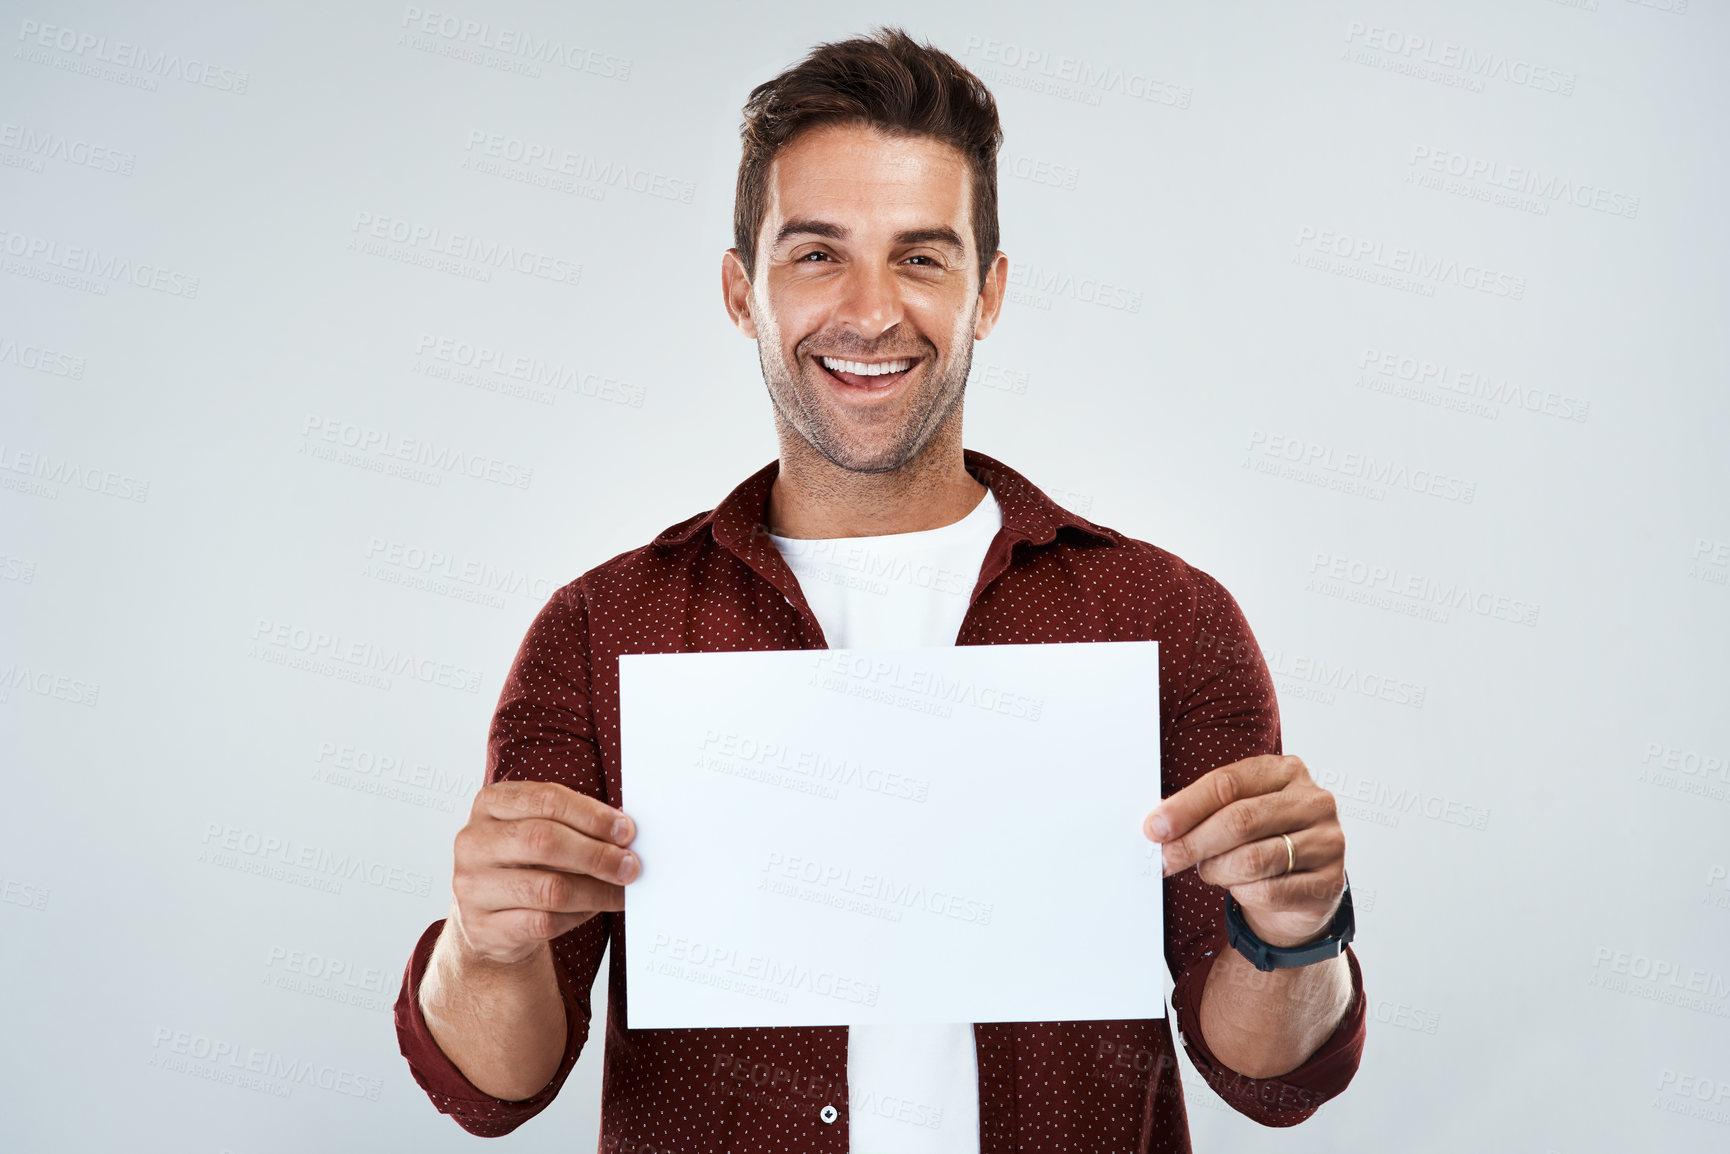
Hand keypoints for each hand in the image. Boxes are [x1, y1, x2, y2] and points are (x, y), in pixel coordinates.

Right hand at [447, 780, 638, 965]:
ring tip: (620, 891)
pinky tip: (592, 908)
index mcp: (488, 804)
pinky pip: (543, 922)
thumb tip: (622, 833)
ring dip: (596, 890)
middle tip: (629, 865)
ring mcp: (472, 887)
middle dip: (597, 854)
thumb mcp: (537, 830)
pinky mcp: (482, 927)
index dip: (592, 815)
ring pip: (548, 888)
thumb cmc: (522, 864)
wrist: (485, 919)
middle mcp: (473, 842)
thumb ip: (573, 824)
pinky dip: (578, 916)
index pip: (546, 800)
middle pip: (544, 841)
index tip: (625, 830)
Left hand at [1143, 755, 1345, 948]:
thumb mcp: (1236, 813)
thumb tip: (1158, 824)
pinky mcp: (1330, 882)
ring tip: (1208, 871)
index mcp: (1286, 771)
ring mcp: (1328, 841)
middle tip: (1167, 858)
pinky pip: (1269, 891)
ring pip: (1253, 859)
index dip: (1186, 807)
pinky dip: (1242, 893)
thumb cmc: (1261, 842)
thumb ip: (1203, 811)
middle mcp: (1314, 801)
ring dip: (1217, 870)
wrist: (1302, 889)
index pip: (1227, 784)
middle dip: (1193, 842)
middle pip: (1239, 820)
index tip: (1155, 827)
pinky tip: (1239, 888)